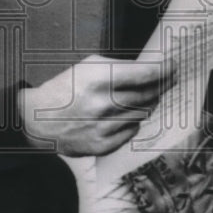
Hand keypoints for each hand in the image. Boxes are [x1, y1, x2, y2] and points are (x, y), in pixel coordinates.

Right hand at [18, 54, 172, 156]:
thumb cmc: (64, 89)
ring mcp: (104, 127)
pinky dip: (131, 122)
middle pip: (148, 95)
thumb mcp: (87, 66)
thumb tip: (151, 70)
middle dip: (161, 87)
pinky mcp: (103, 145)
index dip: (165, 71)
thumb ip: (119, 68)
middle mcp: (103, 104)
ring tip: (141, 98)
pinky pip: (131, 131)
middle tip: (168, 82)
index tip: (175, 68)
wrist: (37, 120)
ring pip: (142, 114)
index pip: (145, 75)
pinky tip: (121, 116)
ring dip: (146, 105)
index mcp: (99, 79)